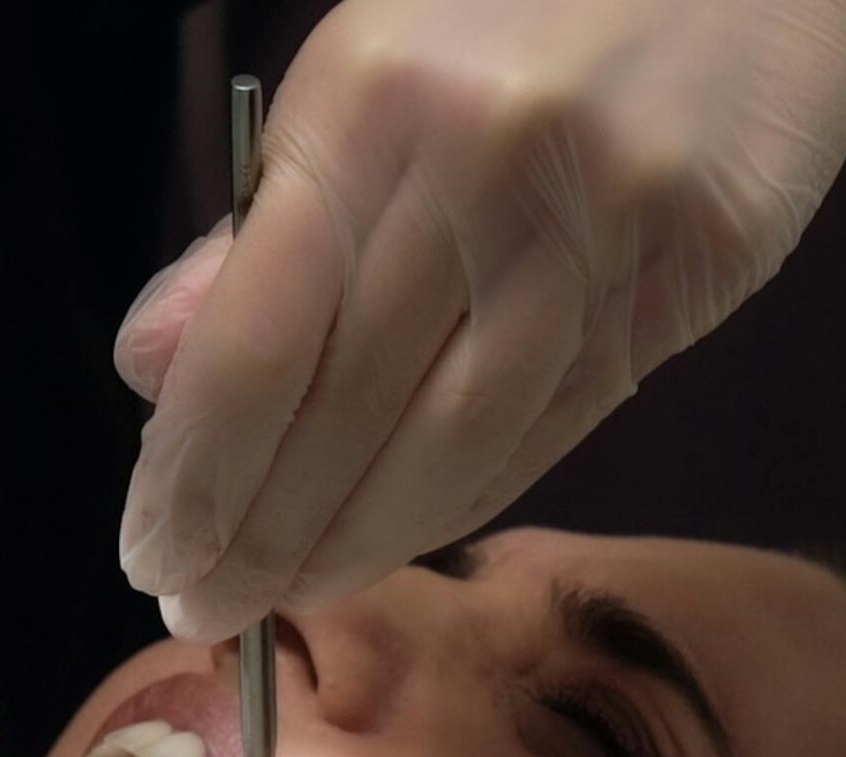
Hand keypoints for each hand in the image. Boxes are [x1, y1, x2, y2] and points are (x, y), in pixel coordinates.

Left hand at [114, 0, 845, 638]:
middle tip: (206, 608)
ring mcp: (604, 217)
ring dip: (358, 543)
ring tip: (289, 593)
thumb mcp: (359, 77)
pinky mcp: (696, 259)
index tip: (151, 554)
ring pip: (455, 443)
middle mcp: (482, 163)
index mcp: (369, 106)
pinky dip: (463, 500)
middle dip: (259, 537)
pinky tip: (400, 536)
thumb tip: (149, 369)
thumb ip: (256, 231)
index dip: (194, 478)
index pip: (254, 347)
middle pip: (345, 415)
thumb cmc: (511, 13)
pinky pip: (555, 424)